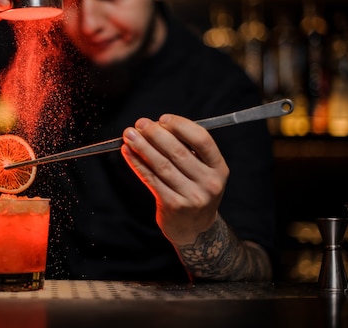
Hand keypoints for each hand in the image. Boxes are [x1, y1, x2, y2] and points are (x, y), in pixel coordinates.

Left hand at [120, 114, 229, 246]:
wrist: (194, 228)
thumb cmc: (194, 189)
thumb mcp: (202, 171)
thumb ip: (186, 149)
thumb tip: (156, 125)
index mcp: (219, 168)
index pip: (202, 140)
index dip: (181, 126)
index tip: (163, 118)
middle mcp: (209, 183)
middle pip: (178, 152)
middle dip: (156, 134)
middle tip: (140, 123)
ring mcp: (192, 196)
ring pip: (162, 165)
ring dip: (142, 147)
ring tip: (129, 135)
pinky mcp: (173, 205)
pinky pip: (151, 179)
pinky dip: (137, 163)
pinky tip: (128, 152)